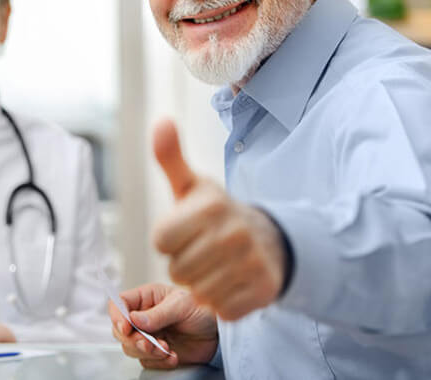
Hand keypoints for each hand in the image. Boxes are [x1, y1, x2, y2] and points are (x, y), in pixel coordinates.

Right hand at [109, 283, 216, 369]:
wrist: (218, 333)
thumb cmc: (202, 309)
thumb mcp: (181, 305)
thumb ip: (158, 313)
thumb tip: (134, 320)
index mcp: (146, 298)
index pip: (119, 304)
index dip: (117, 316)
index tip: (126, 328)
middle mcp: (143, 316)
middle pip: (120, 330)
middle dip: (133, 339)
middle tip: (149, 343)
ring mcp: (148, 335)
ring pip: (130, 348)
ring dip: (146, 352)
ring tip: (166, 349)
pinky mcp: (156, 353)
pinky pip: (147, 361)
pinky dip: (159, 362)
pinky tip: (173, 356)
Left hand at [153, 119, 287, 320]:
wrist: (270, 239)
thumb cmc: (217, 214)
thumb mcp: (192, 186)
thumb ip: (170, 157)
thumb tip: (162, 121)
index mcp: (211, 205)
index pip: (161, 240)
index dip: (169, 238)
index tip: (186, 230)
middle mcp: (234, 232)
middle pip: (176, 270)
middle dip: (184, 262)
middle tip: (203, 249)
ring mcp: (251, 263)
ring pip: (197, 291)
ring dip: (201, 283)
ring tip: (216, 265)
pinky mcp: (262, 291)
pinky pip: (220, 309)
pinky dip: (221, 301)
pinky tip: (231, 281)